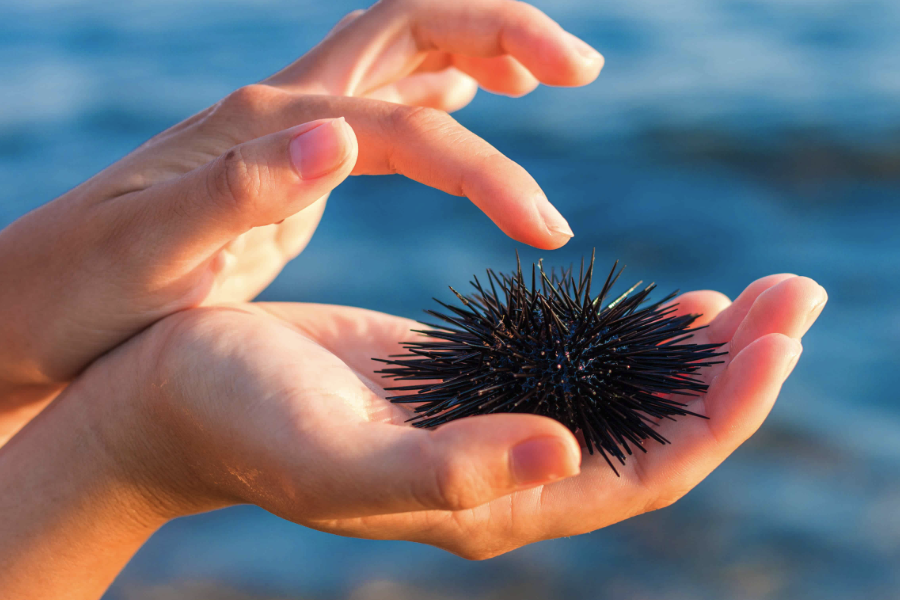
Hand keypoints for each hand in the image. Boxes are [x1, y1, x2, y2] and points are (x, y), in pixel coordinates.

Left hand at [0, 0, 601, 403]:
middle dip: (506, 31)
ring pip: (401, 52)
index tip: (548, 232)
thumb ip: (239, 190)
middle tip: (581, 67)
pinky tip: (465, 99)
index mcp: (267, 126)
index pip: (409, 122)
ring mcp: (289, 127)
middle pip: (412, 23)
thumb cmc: (88, 291)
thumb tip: (341, 138)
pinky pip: (380, 100)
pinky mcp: (290, 158)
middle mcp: (286, 106)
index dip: (490, 169)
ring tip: (545, 72)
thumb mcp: (153, 253)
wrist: (36, 300)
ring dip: (480, 47)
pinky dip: (437, 88)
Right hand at [83, 274, 824, 558]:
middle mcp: (507, 474)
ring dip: (697, 357)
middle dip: (735, 375)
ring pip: (626, 403)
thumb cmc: (239, 423)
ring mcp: (491, 427)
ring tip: (758, 301)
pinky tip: (669, 313)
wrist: (177, 397)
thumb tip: (565, 453)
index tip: (778, 341)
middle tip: (798, 294)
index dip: (721, 414)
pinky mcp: (469, 382)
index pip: (644, 471)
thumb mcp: (336, 454)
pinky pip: (578, 369)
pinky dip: (632, 340)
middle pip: (655, 437)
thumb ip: (449, 471)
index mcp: (489, 503)